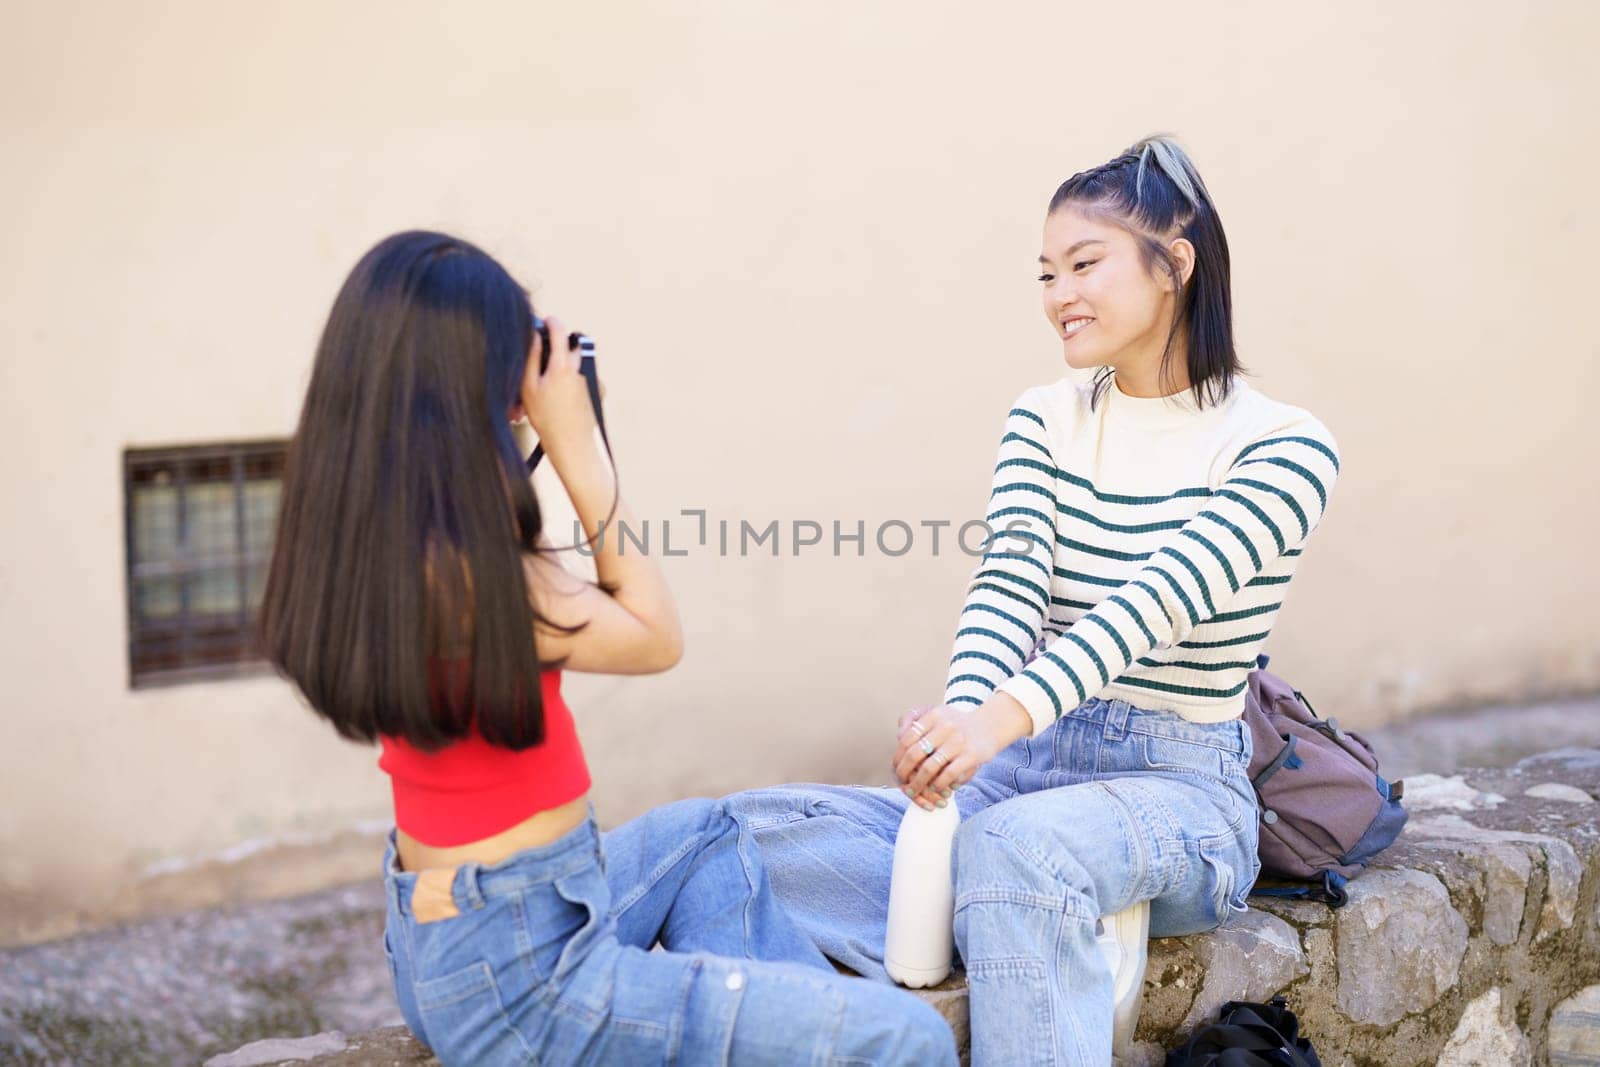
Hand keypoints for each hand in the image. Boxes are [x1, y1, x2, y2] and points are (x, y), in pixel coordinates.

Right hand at [515, 314, 597, 454]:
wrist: (572, 444)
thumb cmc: (546, 418)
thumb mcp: (528, 387)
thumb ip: (531, 357)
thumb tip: (534, 335)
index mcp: (562, 364)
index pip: (560, 330)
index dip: (551, 322)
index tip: (546, 321)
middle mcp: (581, 368)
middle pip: (572, 345)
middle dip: (560, 346)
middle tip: (546, 359)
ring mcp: (592, 378)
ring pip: (578, 363)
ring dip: (566, 367)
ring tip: (551, 389)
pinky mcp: (599, 390)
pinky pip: (585, 377)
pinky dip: (574, 382)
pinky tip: (564, 399)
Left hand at [892, 703, 1006, 809]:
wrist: (990, 725)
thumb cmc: (957, 724)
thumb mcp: (938, 714)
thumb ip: (916, 720)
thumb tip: (899, 736)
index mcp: (934, 715)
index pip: (907, 738)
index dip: (898, 756)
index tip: (896, 768)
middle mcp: (945, 727)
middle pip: (915, 754)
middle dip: (904, 772)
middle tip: (901, 783)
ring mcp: (959, 742)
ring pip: (929, 768)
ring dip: (918, 783)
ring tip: (914, 791)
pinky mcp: (971, 756)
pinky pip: (948, 775)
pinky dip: (938, 785)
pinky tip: (935, 788)